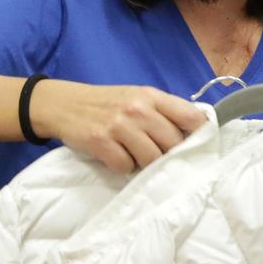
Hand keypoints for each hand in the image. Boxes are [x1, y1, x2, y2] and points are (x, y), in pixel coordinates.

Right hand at [31, 80, 205, 174]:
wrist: (64, 105)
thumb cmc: (106, 104)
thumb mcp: (136, 97)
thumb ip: (162, 111)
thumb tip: (194, 135)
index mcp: (151, 96)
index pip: (191, 116)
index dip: (199, 134)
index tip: (196, 145)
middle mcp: (137, 109)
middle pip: (173, 143)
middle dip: (169, 155)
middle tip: (159, 156)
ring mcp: (119, 126)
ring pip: (151, 159)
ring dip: (146, 164)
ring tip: (136, 156)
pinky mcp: (101, 142)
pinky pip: (126, 166)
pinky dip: (124, 167)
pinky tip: (117, 157)